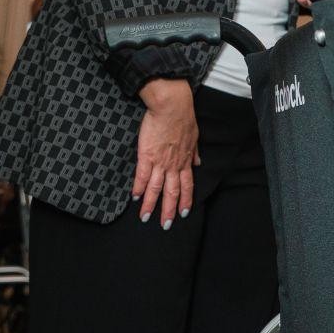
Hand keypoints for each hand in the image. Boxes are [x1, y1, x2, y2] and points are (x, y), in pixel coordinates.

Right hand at [133, 79, 198, 227]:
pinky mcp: (146, 155)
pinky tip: (135, 198)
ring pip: (156, 188)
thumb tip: (198, 162)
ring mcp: (160, 161)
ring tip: (146, 217)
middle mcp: (173, 165)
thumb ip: (194, 152)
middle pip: (172, 192)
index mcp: (185, 161)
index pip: (187, 185)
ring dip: (151, 204)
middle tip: (166, 225)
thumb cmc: (183, 118)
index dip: (185, 200)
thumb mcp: (194, 137)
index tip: (185, 212)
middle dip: (169, 210)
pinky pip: (142, 175)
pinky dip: (138, 188)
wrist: (172, 107)